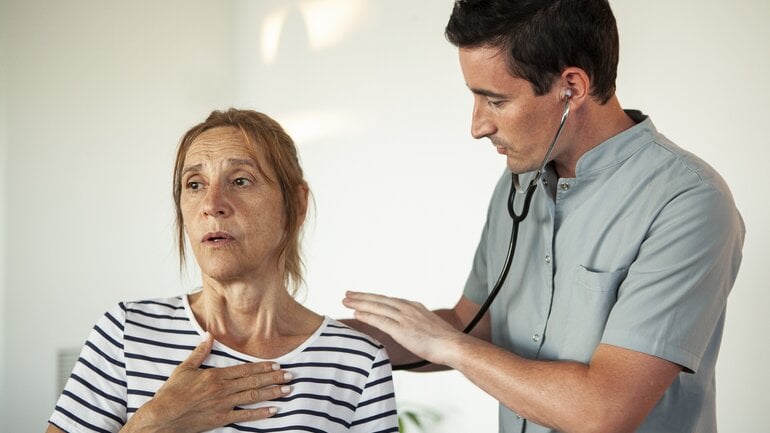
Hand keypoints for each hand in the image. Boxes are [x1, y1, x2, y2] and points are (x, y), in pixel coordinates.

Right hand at [122, 334, 291, 432]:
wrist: (162, 416)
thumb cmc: (171, 393)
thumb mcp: (184, 368)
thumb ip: (199, 352)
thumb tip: (209, 334)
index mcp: (215, 375)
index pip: (244, 369)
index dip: (262, 367)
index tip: (277, 365)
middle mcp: (223, 389)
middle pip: (253, 382)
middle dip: (274, 378)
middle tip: (290, 376)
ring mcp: (223, 405)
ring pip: (253, 397)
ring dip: (272, 393)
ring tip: (287, 390)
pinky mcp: (220, 419)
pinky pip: (244, 416)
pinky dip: (260, 414)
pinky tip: (274, 411)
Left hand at [342, 291, 463, 365]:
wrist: (453, 345)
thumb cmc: (443, 341)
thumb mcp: (427, 326)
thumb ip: (414, 324)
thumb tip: (408, 328)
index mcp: (413, 306)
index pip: (388, 300)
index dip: (372, 297)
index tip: (361, 295)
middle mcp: (407, 308)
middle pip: (379, 299)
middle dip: (362, 296)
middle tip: (347, 294)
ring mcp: (404, 318)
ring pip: (377, 307)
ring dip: (360, 302)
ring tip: (346, 300)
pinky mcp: (402, 329)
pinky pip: (380, 320)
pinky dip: (367, 315)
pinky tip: (357, 312)